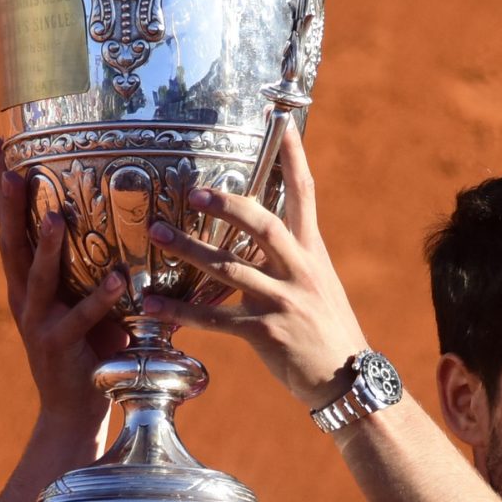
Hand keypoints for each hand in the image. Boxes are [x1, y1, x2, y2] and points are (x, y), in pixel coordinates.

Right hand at [0, 136, 127, 431]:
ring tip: (55, 215)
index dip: (2, 182)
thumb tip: (123, 214)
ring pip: (37, 276)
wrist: (72, 410)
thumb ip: (91, 260)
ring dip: (45, 246)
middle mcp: (23, 294)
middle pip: (9, 239)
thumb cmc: (87, 346)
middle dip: (7, 202)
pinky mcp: (59, 347)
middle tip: (8, 165)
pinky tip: (119, 280)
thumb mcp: (81, 296)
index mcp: (25, 278)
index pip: (10, 220)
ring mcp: (37, 321)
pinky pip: (82, 319)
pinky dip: (100, 300)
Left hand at [140, 123, 370, 407]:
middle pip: (262, 225)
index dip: (294, 156)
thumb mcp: (318, 284)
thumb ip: (289, 258)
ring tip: (157, 234)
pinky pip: (216, 319)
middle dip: (227, 204)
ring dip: (189, 250)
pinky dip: (181, 312)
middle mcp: (301, 271)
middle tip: (192, 189)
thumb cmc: (328, 330)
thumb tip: (255, 236)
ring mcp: (284, 302)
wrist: (349, 380)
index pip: (304, 194)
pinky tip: (152, 306)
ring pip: (230, 269)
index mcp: (313, 253)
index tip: (283, 121)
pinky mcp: (267, 334)